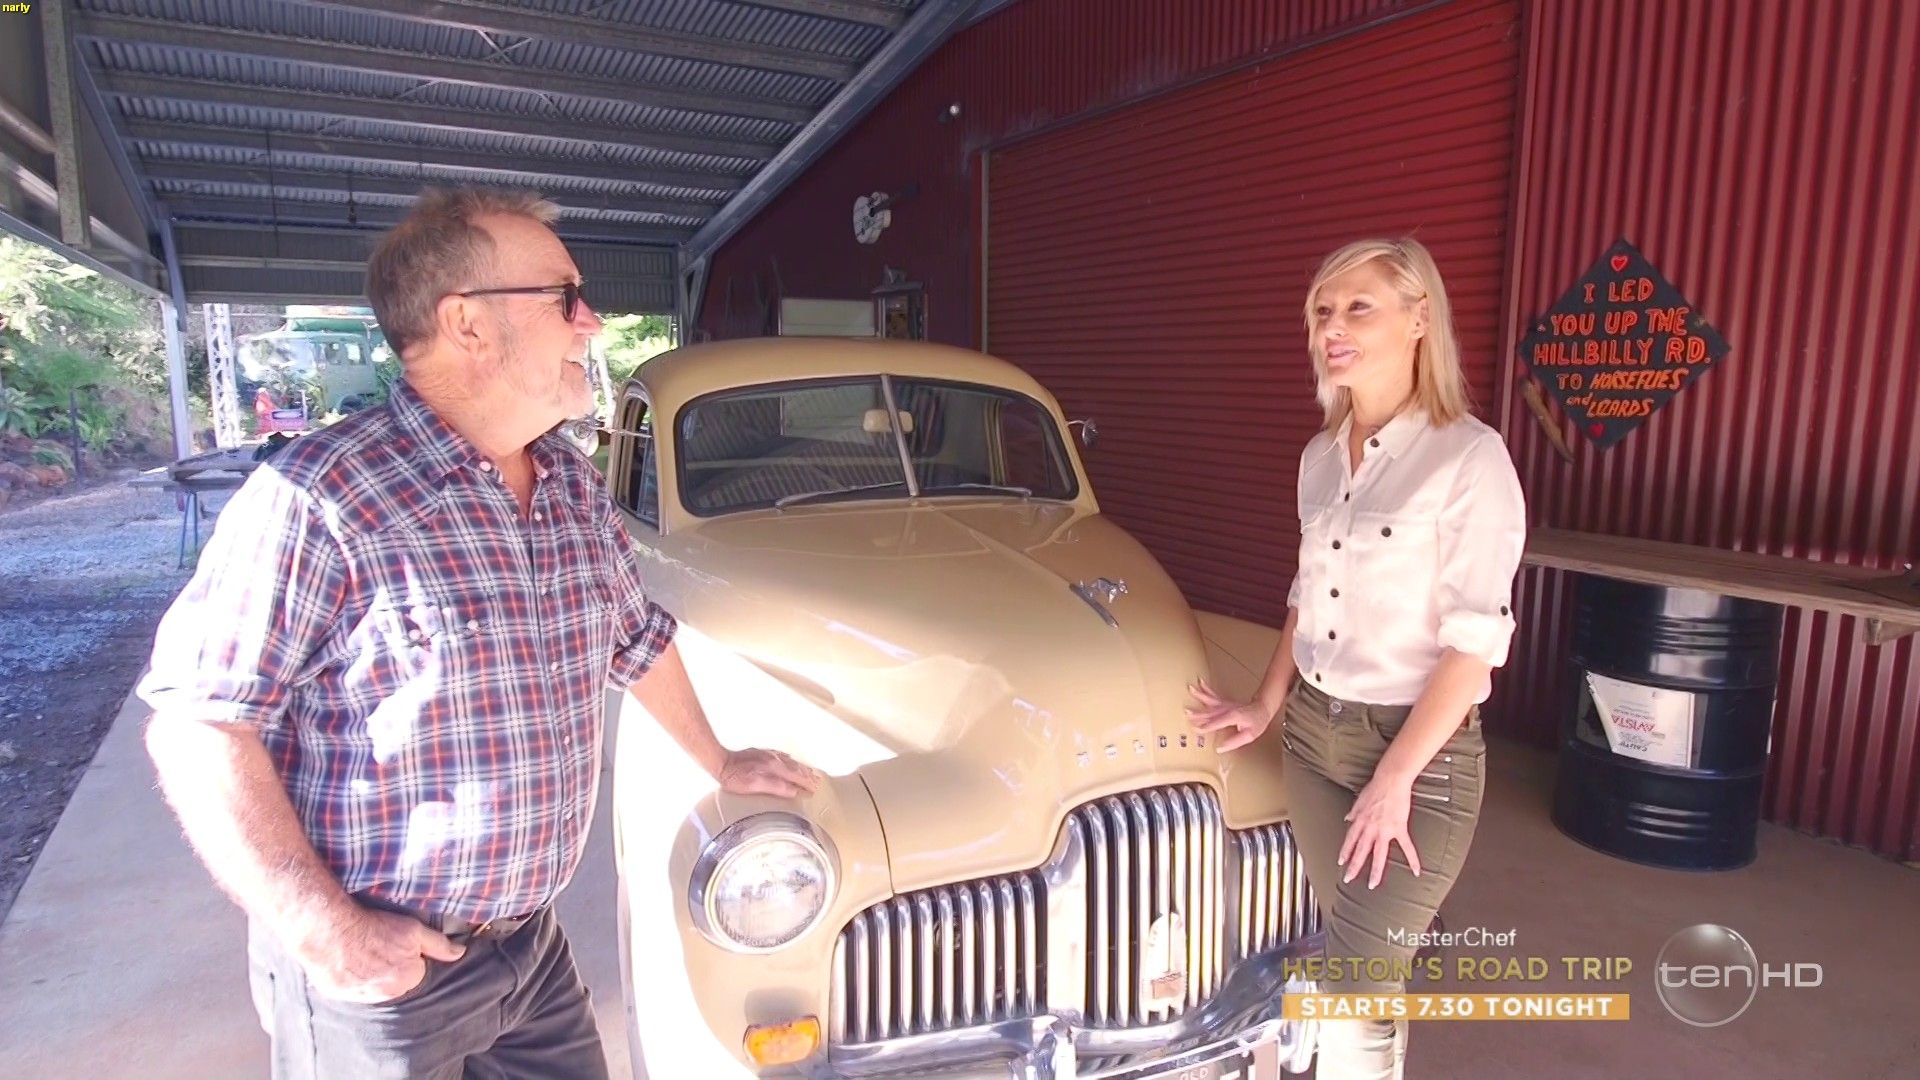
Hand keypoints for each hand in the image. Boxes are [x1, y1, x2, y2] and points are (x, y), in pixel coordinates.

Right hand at [294, 905, 464, 1003]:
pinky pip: (350, 988)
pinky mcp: (338, 995)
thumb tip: (460, 953)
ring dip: (370, 974)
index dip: (409, 954)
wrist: (330, 931)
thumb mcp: (414, 930)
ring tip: (361, 952)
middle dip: (390, 967)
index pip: (416, 970)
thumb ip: (439, 944)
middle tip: (378, 945)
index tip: (396, 942)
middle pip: (394, 980)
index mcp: (408, 979)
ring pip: (372, 986)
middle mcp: (386, 994)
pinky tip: (345, 960)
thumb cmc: (373, 927)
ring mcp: (360, 997)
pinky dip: (350, 978)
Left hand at [718, 748, 821, 796]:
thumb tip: (793, 791)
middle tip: (818, 781)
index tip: (816, 789)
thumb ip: (776, 788)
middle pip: (796, 768)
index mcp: (775, 767)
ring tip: (809, 773)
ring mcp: (768, 755)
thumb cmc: (735, 777)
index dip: (807, 783)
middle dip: (808, 775)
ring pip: (790, 761)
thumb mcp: (755, 786)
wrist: (721, 762)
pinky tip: (790, 761)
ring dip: (801, 768)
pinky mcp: (762, 754)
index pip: (797, 776)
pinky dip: (790, 761)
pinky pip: (782, 756)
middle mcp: (774, 759)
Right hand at [1185, 680, 1276, 751]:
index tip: (1196, 729)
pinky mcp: (1224, 702)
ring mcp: (1225, 705)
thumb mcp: (1249, 736)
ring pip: (1210, 700)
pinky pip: (1213, 695)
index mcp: (1233, 717)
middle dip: (1198, 712)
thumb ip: (1234, 742)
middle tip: (1187, 712)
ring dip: (1200, 695)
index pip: (1217, 722)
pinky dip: (1206, 689)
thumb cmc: (1257, 722)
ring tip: (1191, 688)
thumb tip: (1220, 748)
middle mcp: (1227, 709)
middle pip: (1210, 711)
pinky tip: (1201, 683)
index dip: (1207, 726)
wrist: (1262, 708)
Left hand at [1337, 772, 1420, 889]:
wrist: (1391, 780)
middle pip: (1361, 851)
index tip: (1341, 862)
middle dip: (1354, 866)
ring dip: (1375, 870)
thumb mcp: (1359, 799)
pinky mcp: (1399, 828)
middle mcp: (1370, 828)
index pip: (1350, 840)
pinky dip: (1412, 859)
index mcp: (1360, 821)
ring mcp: (1384, 830)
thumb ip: (1353, 812)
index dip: (1345, 852)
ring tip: (1372, 884)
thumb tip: (1347, 818)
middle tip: (1348, 879)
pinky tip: (1416, 871)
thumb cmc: (1376, 787)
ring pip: (1378, 854)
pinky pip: (1406, 846)